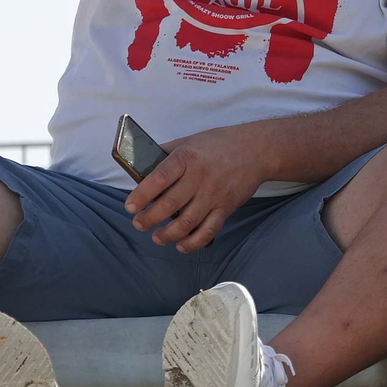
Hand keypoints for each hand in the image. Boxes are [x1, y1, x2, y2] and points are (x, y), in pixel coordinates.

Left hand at [123, 123, 269, 251]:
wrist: (256, 150)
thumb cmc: (219, 144)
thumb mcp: (189, 141)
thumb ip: (166, 153)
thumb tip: (140, 165)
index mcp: (186, 157)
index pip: (159, 178)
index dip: (141, 195)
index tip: (130, 207)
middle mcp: (200, 177)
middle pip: (169, 204)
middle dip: (149, 219)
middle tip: (139, 224)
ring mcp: (214, 194)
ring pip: (186, 222)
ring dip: (167, 234)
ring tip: (156, 237)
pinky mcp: (226, 207)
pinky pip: (208, 231)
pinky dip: (193, 242)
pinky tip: (181, 245)